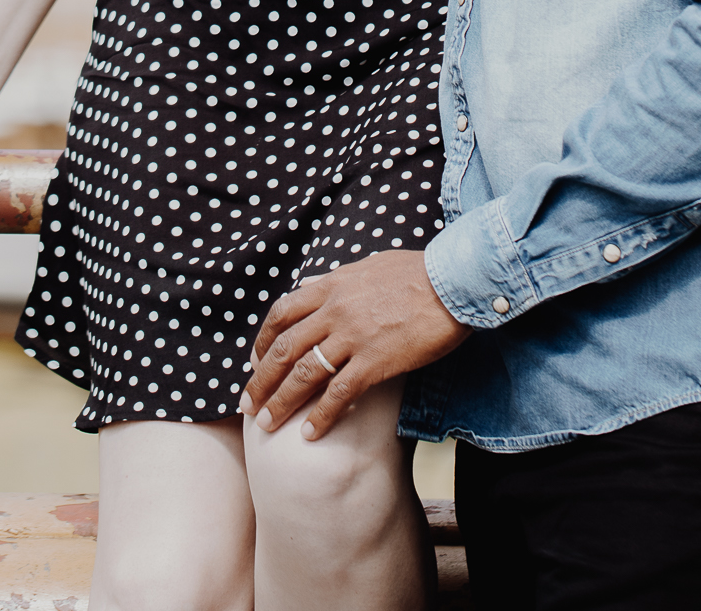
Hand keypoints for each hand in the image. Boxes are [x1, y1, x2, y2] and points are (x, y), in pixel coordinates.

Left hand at [241, 250, 467, 439]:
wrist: (453, 281)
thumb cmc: (418, 272)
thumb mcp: (370, 265)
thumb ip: (339, 279)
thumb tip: (315, 285)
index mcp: (332, 285)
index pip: (282, 313)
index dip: (263, 341)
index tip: (256, 362)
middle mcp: (335, 310)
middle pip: (284, 348)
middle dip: (261, 380)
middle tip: (248, 405)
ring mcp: (353, 336)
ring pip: (304, 374)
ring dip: (281, 402)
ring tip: (267, 425)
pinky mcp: (375, 361)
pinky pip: (338, 394)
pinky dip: (321, 416)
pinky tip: (310, 434)